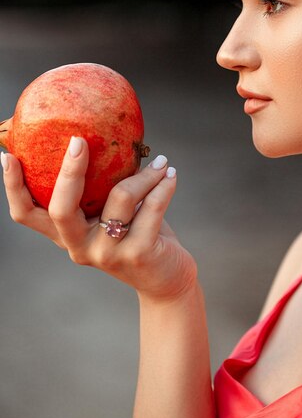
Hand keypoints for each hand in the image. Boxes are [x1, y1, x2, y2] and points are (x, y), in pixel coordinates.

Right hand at [1, 138, 196, 301]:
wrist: (166, 280)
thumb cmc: (137, 236)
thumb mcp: (111, 215)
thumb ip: (101, 190)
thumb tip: (105, 136)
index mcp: (67, 235)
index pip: (27, 215)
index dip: (13, 187)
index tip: (7, 156)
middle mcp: (80, 247)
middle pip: (60, 208)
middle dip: (68, 171)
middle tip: (79, 141)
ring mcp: (108, 253)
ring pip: (120, 198)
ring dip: (144, 174)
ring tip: (160, 161)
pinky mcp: (138, 253)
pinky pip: (152, 207)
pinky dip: (164, 186)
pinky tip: (170, 174)